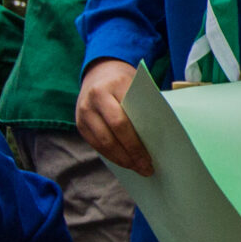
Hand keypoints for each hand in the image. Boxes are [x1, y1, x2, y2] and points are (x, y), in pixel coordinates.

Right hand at [77, 58, 151, 174]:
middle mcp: (95, 98)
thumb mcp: (138, 87)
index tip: (151, 159)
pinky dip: (111, 155)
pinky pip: (95, 144)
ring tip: (137, 168)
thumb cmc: (126, 84)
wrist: (100, 73)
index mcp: (115, 86)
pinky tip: (124, 161)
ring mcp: (84, 111)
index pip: (125, 121)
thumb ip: (145, 107)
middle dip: (131, 155)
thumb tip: (161, 139)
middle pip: (113, 134)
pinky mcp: (80, 123)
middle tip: (146, 168)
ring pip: (102, 143)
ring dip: (121, 159)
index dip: (137, 143)